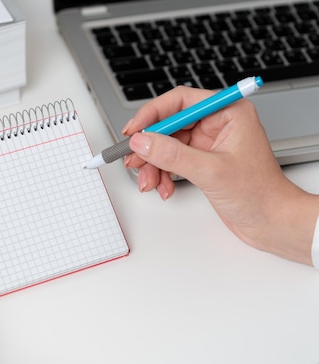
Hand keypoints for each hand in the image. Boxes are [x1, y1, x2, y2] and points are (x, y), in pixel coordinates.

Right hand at [124, 85, 318, 264]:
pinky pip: (171, 160)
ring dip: (153, 164)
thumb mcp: (210, 172)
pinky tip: (164, 188)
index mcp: (227, 112)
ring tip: (149, 182)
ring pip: (166, 145)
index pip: (180, 101)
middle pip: (169, 125)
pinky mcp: (201, 161)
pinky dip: (162, 174)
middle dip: (150, 146)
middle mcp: (217, 124)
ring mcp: (208, 143)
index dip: (152, 114)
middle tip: (133, 160)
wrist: (271, 222)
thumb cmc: (259, 193)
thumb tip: (142, 142)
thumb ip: (172, 155)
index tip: (134, 131)